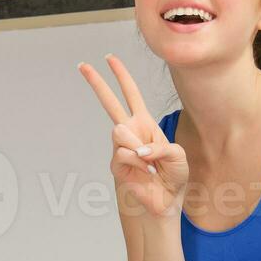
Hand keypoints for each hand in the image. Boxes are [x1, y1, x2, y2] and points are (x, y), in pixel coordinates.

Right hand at [78, 54, 189, 218]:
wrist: (163, 202)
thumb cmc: (172, 177)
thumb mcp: (178, 156)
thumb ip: (160, 147)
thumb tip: (136, 149)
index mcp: (144, 124)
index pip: (131, 95)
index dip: (121, 76)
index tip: (109, 58)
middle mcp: (130, 132)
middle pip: (109, 102)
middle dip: (96, 83)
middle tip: (82, 65)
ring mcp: (120, 147)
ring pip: (120, 131)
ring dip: (138, 147)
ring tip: (150, 164)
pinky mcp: (115, 164)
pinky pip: (125, 153)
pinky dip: (140, 163)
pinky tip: (146, 172)